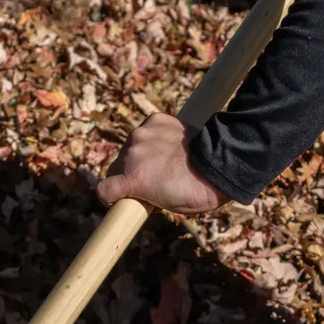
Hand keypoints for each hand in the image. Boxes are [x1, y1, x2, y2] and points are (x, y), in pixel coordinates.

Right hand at [96, 114, 229, 215]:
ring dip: (142, 154)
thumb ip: (144, 195)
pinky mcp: (155, 120)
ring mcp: (142, 134)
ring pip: (132, 147)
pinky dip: (155, 137)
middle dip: (130, 174)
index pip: (104, 189)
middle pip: (118, 166)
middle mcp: (131, 154)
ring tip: (165, 160)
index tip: (121, 198)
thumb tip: (139, 190)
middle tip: (153, 179)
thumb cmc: (196, 191)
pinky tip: (170, 145)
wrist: (219, 163)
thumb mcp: (166, 204)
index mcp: (132, 180)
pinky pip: (147, 130)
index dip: (111, 196)